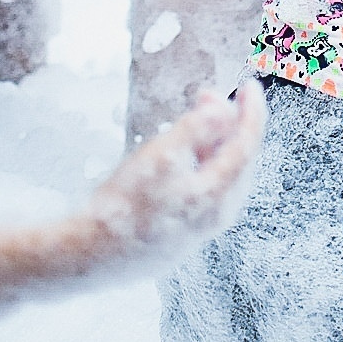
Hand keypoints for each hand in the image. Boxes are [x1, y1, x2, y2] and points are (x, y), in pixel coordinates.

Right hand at [80, 83, 265, 268]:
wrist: (92, 254)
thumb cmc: (124, 207)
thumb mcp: (161, 155)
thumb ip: (196, 129)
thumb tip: (224, 111)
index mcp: (217, 195)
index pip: (247, 145)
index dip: (251, 112)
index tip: (249, 87)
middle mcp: (216, 215)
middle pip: (236, 160)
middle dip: (226, 123)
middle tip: (207, 97)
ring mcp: (200, 227)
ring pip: (219, 176)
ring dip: (210, 143)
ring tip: (191, 119)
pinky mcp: (182, 233)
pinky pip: (203, 190)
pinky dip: (199, 164)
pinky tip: (179, 154)